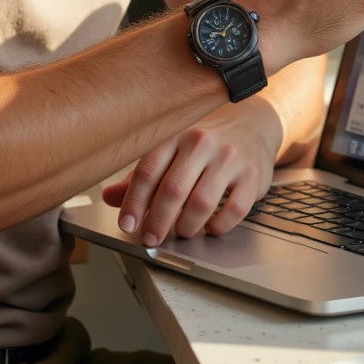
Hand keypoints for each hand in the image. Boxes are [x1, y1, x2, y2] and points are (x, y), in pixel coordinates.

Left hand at [102, 96, 279, 246]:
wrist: (254, 123)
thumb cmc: (206, 143)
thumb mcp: (172, 150)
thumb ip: (143, 175)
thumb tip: (108, 197)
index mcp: (176, 136)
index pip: (148, 171)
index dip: (134, 202)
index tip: (127, 225)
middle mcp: (202, 143)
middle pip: (173, 189)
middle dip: (157, 221)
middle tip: (151, 240)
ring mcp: (229, 158)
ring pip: (202, 203)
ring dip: (187, 226)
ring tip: (182, 232)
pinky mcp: (252, 175)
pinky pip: (234, 210)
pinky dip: (219, 226)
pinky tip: (211, 227)